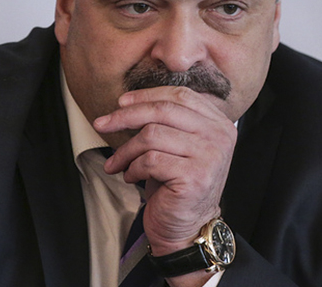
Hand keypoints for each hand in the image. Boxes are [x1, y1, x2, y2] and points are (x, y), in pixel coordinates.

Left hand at [95, 86, 237, 257]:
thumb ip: (168, 120)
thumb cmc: (177, 184)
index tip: (120, 103)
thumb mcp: (177, 145)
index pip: (180, 95)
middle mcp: (219, 136)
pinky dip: (133, 168)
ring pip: (152, 135)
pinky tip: (131, 176)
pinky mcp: (194, 176)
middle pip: (163, 110)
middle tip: (102, 124)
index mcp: (218, 123)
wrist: (187, 227)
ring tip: (117, 162)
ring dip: (126, 150)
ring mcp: (209, 156)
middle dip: (125, 116)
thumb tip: (126, 102)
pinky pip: (150, 160)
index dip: (147, 95)